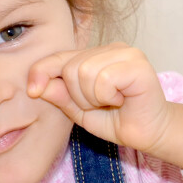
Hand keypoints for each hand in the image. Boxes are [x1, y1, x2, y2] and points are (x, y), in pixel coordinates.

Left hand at [27, 43, 182, 174]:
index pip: (58, 56)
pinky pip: (103, 79)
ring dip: (93, 98)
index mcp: (96, 55)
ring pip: (84, 72)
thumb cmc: (119, 121)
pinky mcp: (138, 64)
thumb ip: (61, 96)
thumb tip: (38, 85)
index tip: (32, 90)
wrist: (150, 134)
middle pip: (70, 67)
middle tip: (101, 105)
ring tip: (112, 103)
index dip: (41, 71)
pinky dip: (107, 96)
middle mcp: (111, 48)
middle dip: (78, 96)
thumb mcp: (80, 111)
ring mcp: (126, 53)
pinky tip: (122, 99)